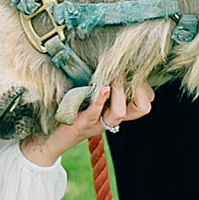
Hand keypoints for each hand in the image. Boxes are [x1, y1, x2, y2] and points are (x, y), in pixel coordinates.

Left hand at [20, 76, 153, 165]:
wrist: (53, 138)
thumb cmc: (73, 113)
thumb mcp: (92, 98)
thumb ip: (102, 84)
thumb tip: (108, 60)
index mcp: (116, 112)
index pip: (144, 102)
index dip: (145, 87)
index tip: (137, 70)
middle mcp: (111, 119)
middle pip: (141, 109)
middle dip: (139, 89)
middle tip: (129, 72)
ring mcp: (98, 123)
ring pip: (119, 112)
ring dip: (119, 92)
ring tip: (116, 76)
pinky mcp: (82, 124)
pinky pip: (95, 112)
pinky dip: (100, 100)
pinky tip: (103, 88)